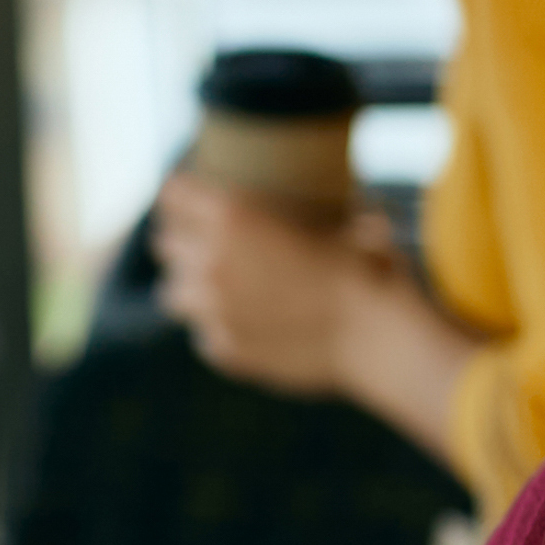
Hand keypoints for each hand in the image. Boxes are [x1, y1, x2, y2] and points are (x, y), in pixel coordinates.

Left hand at [154, 175, 393, 394]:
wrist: (379, 336)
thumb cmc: (370, 268)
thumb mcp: (340, 219)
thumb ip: (312, 212)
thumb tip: (336, 204)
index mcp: (232, 215)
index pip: (172, 194)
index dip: (183, 196)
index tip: (194, 200)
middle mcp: (210, 260)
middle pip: (165, 244)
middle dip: (183, 243)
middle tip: (208, 246)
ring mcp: (212, 310)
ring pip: (173, 294)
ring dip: (192, 289)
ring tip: (221, 291)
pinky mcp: (225, 349)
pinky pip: (204, 335)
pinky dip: (220, 330)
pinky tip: (250, 327)